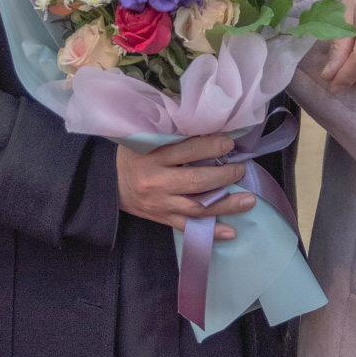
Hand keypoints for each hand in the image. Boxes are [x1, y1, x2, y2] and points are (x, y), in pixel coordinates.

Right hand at [116, 135, 256, 241]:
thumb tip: (206, 125)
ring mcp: (160, 204)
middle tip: (241, 170)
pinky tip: (231, 232)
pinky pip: (188, 228)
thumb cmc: (131, 155)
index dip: (211, 146)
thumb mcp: (144, 138)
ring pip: (197, 208)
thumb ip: (171, 134)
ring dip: (225, 205)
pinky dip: (210, 232)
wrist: (107, 183)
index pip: (186, 150)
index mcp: (151, 157)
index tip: (229, 144)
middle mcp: (156, 183)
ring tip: (249, 201)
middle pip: (196, 182)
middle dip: (223, 176)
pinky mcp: (162, 219)